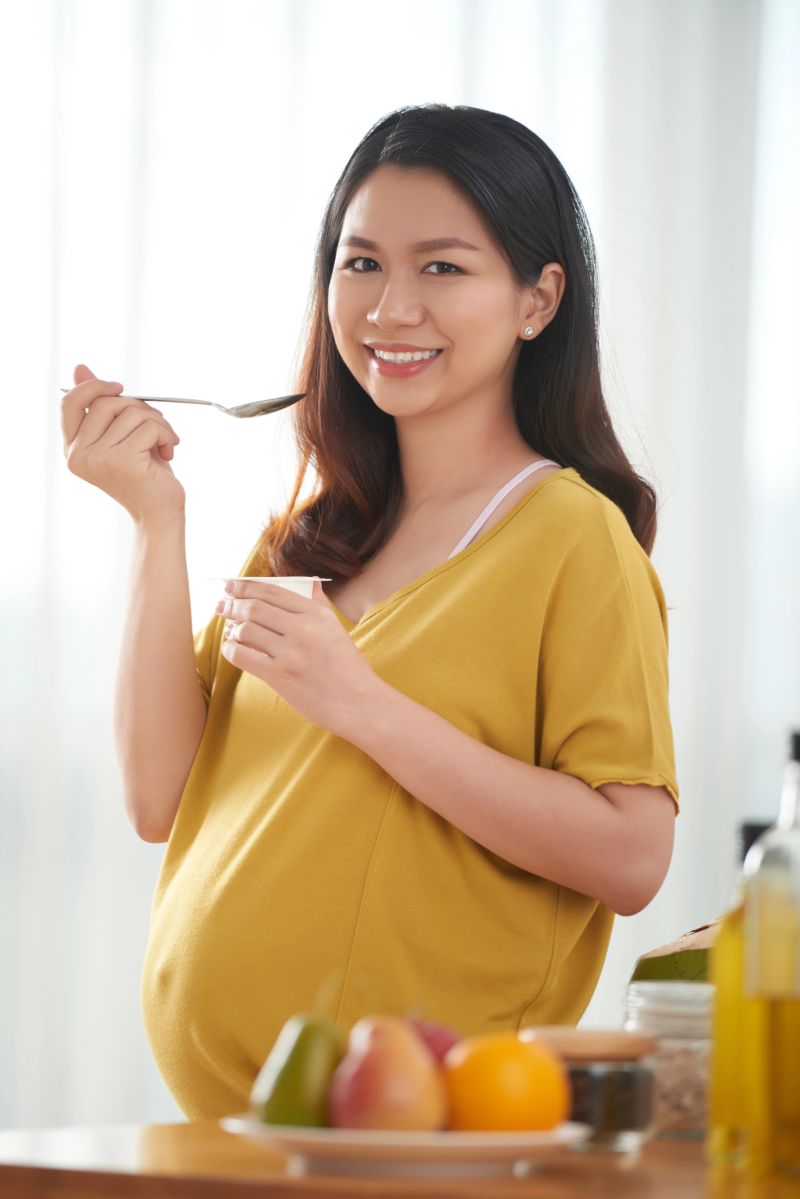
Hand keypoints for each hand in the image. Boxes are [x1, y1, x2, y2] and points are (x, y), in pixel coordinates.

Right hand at [61, 363, 184, 523]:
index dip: (93, 387)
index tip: (119, 387)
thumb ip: (99, 406)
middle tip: (157, 425)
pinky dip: (168, 435)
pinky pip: (150, 427)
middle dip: (139, 407)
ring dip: (159, 423)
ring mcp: (98, 459)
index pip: (69, 403)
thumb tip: (80, 368)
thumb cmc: (144, 474)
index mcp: (73, 448)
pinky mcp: (122, 461)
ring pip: (131, 412)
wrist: (159, 513)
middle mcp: (79, 455)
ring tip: (165, 442)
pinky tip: (170, 451)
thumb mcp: (121, 435)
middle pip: (106, 402)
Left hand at [218, 579, 384, 738]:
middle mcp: (303, 629)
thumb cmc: (347, 668)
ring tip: (231, 630)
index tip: (230, 585)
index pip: (273, 591)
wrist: (359, 703)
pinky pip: (242, 655)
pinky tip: (232, 648)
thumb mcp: (337, 628)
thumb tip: (308, 581)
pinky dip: (231, 649)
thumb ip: (319, 604)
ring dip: (232, 628)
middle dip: (232, 604)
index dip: (246, 586)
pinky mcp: (280, 676)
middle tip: (222, 605)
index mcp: (317, 614)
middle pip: (254, 608)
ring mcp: (290, 653)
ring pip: (246, 629)